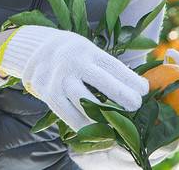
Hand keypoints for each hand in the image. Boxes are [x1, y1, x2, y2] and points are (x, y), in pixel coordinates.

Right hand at [0, 25, 148, 130]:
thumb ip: (107, 67)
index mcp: (87, 49)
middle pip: (102, 82)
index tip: (144, 90)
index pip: (112, 65)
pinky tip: (95, 130)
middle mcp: (72, 61)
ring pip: (85, 102)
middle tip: (136, 106)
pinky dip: (83, 124)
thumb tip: (138, 86)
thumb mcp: (88, 50)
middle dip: (122, 95)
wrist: (34, 49)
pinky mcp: (48, 93)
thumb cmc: (72, 53)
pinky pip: (68, 114)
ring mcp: (59, 78)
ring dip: (104, 115)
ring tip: (117, 122)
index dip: (130, 79)